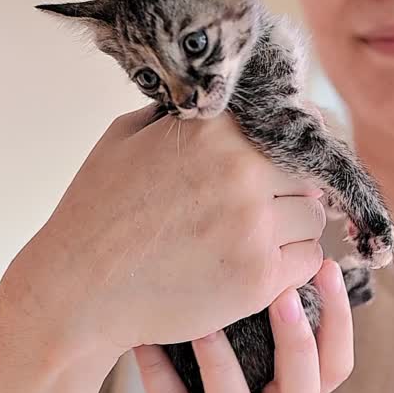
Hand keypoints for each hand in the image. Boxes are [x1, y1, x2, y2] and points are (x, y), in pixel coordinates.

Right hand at [9, 105, 325, 369]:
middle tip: (263, 207)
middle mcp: (241, 172)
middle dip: (291, 189)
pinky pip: (310, 261)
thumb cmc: (97, 213)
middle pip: (308, 173)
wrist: (79, 290)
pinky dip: (292, 264)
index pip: (291, 124)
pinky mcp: (259, 277)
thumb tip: (221, 103)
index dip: (289, 146)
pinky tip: (259, 265)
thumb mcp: (126, 137)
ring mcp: (254, 227)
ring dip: (294, 227)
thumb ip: (181, 114)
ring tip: (256, 237)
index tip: (281, 162)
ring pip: (315, 217)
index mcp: (214, 129)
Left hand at [132, 259, 352, 392]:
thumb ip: (280, 351)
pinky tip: (142, 339)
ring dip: (223, 364)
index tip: (327, 267)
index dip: (339, 320)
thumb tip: (270, 262)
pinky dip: (156, 374)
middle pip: (303, 387)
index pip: (335, 364)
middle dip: (299, 338)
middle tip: (286, 288)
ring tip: (206, 320)